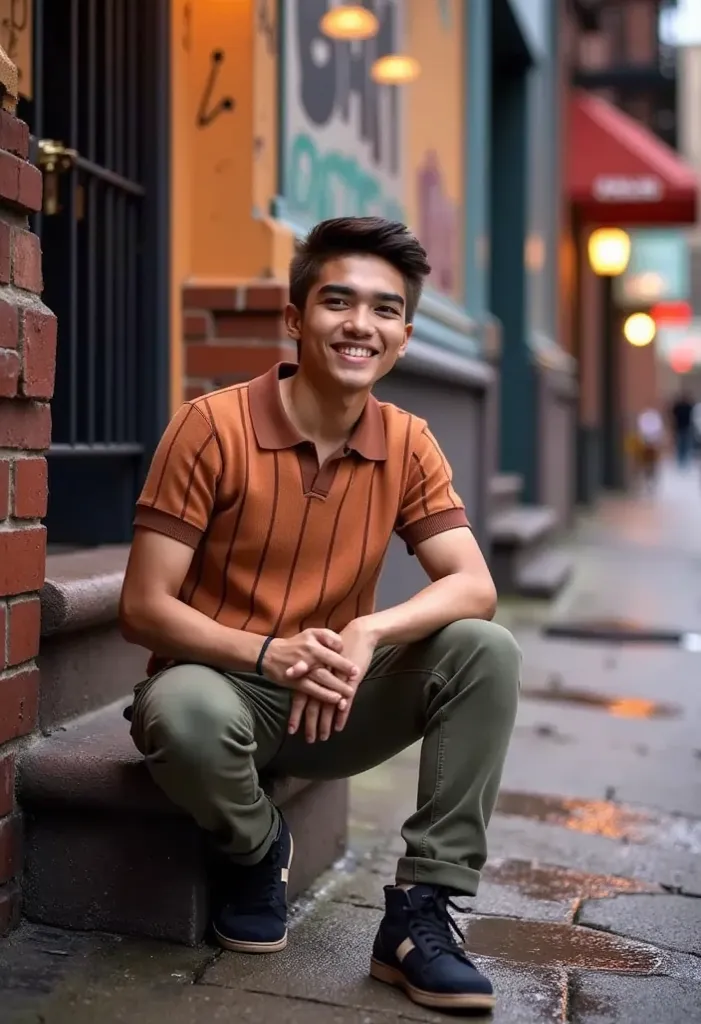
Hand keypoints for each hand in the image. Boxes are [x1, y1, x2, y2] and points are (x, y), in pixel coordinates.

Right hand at [262, 628, 359, 705]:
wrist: (270, 654)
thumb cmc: (296, 644)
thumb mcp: (311, 633)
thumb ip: (328, 636)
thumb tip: (342, 645)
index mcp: (314, 642)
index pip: (333, 650)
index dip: (345, 660)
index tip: (356, 668)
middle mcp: (309, 655)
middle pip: (329, 664)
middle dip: (343, 672)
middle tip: (356, 679)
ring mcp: (302, 669)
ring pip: (322, 678)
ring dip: (336, 686)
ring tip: (349, 693)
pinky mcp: (296, 682)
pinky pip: (312, 689)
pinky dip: (324, 694)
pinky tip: (335, 699)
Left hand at [288, 618, 377, 741]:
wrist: (357, 634)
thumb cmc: (337, 647)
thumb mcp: (320, 657)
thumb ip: (310, 672)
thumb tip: (297, 685)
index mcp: (311, 672)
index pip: (301, 697)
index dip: (296, 714)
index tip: (291, 731)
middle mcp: (321, 677)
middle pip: (313, 704)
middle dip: (310, 724)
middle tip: (309, 740)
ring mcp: (336, 680)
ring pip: (328, 707)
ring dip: (325, 723)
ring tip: (323, 737)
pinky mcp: (351, 682)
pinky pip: (345, 702)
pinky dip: (342, 716)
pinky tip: (339, 728)